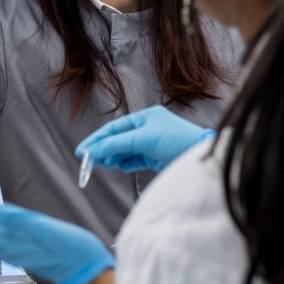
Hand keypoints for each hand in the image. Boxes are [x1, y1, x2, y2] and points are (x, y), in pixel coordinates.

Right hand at [76, 105, 215, 172]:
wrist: (201, 157)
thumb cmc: (176, 140)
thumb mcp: (143, 140)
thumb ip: (116, 145)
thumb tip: (94, 150)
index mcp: (145, 117)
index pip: (114, 128)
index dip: (97, 139)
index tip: (82, 151)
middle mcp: (147, 128)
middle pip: (118, 139)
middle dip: (103, 150)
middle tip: (89, 161)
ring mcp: (152, 143)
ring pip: (125, 150)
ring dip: (113, 157)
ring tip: (102, 164)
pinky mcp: (157, 157)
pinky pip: (135, 160)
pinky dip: (126, 163)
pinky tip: (119, 166)